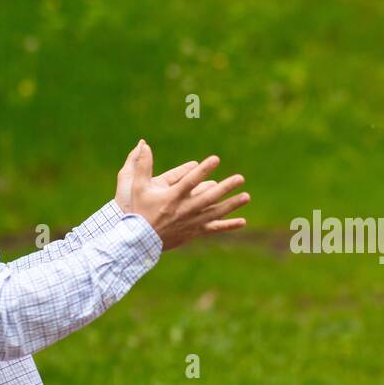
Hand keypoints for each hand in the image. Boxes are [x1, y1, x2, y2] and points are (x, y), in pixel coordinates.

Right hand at [121, 140, 248, 249]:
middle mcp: (184, 210)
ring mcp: (191, 222)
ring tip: (246, 196)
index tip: (216, 159)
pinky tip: (243, 222)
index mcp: (172, 197)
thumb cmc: (138, 210)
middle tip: (240, 178)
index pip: (190, 181)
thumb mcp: (137, 186)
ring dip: (231, 205)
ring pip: (215, 213)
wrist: (138, 241)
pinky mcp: (194, 232)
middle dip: (225, 187)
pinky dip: (228, 226)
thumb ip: (142, 165)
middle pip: (208, 198)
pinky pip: (214, 228)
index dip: (204, 170)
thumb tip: (143, 143)